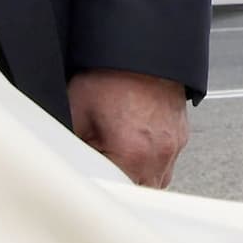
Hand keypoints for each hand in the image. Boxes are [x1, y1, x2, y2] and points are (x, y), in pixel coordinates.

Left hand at [67, 71, 189, 186]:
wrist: (142, 49)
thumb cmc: (112, 75)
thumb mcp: (77, 111)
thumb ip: (71, 147)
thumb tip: (63, 164)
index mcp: (133, 155)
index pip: (113, 193)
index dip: (97, 186)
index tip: (87, 176)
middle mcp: (159, 156)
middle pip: (137, 193)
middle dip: (117, 184)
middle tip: (99, 164)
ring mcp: (173, 147)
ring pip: (153, 183)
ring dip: (134, 176)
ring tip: (117, 152)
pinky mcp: (179, 137)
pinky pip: (164, 164)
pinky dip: (148, 161)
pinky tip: (132, 142)